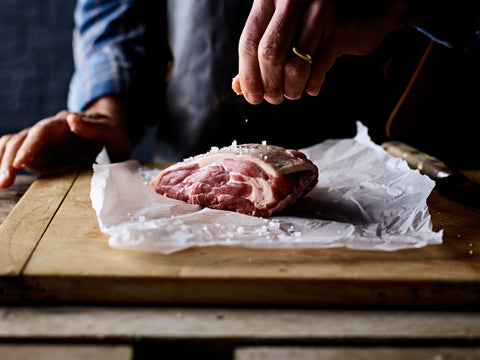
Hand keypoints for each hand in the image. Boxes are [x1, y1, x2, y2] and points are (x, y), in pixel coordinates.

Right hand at [0, 98, 131, 187]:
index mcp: (65, 124)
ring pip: (13, 146)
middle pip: (22, 139)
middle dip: (10, 159)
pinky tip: (2, 178)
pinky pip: (16, 156)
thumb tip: (71, 119)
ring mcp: (41, 143)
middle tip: (5, 181)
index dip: (30, 146)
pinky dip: (5, 164)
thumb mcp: (110, 132)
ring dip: (3, 162)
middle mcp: (48, 131)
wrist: (111, 135)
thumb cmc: (113, 134)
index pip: (42, 131)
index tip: (20, 162)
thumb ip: (93, 127)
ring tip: (1, 183)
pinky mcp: (39, 154)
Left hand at [233, 0, 411, 103]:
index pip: (248, 42)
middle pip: (268, 56)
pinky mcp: (340, 28)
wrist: (371, 6)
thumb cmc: (322, 19)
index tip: (252, 96)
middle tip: (274, 99)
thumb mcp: (286, 28)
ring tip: (294, 92)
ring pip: (294, 67)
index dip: (248, 75)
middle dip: (269, 86)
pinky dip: (312, 85)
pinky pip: (317, 70)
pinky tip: (312, 86)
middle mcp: (292, 0)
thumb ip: (261, 52)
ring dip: (291, 89)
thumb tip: (239, 87)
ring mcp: (318, 11)